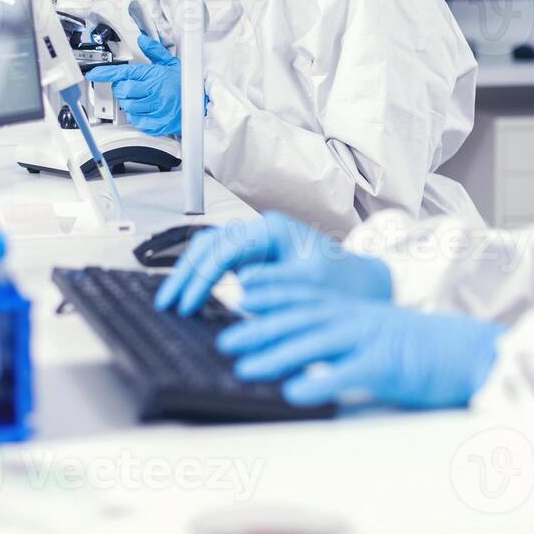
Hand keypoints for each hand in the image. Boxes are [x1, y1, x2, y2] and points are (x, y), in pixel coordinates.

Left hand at [85, 34, 182, 136]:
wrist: (204, 103)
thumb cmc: (186, 84)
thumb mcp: (172, 64)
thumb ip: (154, 51)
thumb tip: (142, 39)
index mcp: (155, 76)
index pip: (124, 73)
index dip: (106, 73)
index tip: (94, 73)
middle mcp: (155, 92)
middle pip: (123, 91)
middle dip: (122, 89)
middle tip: (129, 88)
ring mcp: (157, 109)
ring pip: (129, 107)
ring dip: (130, 103)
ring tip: (140, 99)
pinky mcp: (159, 124)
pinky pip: (138, 121)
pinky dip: (138, 116)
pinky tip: (146, 110)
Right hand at [153, 212, 392, 316]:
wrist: (365, 286)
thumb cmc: (345, 283)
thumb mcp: (312, 286)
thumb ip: (275, 286)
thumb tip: (238, 291)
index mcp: (272, 230)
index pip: (224, 248)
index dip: (202, 276)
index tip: (187, 302)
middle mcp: (260, 233)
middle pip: (210, 246)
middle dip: (186, 274)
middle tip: (168, 304)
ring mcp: (256, 247)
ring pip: (211, 254)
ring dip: (191, 277)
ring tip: (173, 303)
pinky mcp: (256, 263)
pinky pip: (221, 267)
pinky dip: (205, 282)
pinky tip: (192, 300)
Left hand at [217, 297, 503, 408]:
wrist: (465, 350)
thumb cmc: (420, 345)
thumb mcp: (376, 331)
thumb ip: (344, 334)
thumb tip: (308, 349)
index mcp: (353, 310)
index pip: (304, 298)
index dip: (272, 295)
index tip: (241, 297)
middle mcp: (356, 320)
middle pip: (300, 321)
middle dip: (260, 329)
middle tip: (226, 340)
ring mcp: (369, 341)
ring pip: (314, 345)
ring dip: (276, 357)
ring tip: (246, 368)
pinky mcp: (384, 367)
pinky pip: (345, 376)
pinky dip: (318, 384)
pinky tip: (293, 393)